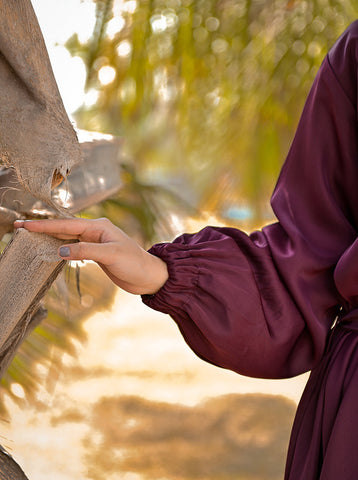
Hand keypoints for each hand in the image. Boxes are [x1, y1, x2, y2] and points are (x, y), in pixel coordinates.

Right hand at [13, 218, 168, 294]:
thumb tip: (60, 250)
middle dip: (43, 228)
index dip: (45, 225)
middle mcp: (95, 231)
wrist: (148, 277)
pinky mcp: (96, 253)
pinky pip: (73, 247)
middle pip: (64, 228)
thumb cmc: (134, 263)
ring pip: (67, 237)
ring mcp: (95, 242)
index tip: (25, 225)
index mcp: (99, 226)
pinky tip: (50, 249)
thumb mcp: (111, 255)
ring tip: (30, 236)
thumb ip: (86, 251)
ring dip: (50, 237)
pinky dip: (60, 247)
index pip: (67, 224)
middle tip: (20, 227)